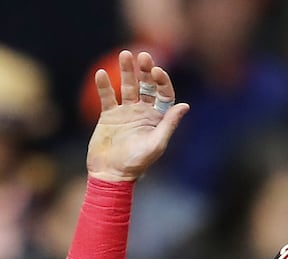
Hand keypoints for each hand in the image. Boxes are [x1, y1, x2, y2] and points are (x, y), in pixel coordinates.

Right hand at [86, 50, 188, 182]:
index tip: (156, 71)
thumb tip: (184, 105)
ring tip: (124, 54)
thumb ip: (169, 124)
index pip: (163, 93)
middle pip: (146, 85)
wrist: (111, 175)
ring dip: (126, 70)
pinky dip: (104, 86)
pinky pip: (107, 97)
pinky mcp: (109, 116)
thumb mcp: (156, 144)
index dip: (162, 81)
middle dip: (145, 70)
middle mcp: (143, 112)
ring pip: (127, 86)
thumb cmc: (136, 164)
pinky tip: (102, 73)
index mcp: (157, 118)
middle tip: (142, 56)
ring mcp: (125, 112)